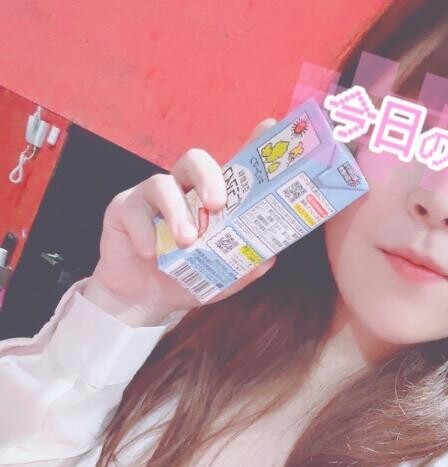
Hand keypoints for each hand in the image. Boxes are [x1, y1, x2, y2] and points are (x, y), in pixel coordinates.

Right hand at [91, 117, 278, 319]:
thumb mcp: (218, 280)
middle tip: (217, 205)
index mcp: (209, 200)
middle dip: (209, 177)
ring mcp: (151, 197)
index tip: (268, 127)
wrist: (142, 302)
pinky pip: (134, 209)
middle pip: (195, 160)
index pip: (232, 166)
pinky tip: (150, 253)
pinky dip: (145, 232)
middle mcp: (182, 189)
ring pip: (162, 183)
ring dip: (177, 214)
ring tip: (186, 242)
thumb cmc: (182, 280)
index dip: (250, 144)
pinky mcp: (124, 208)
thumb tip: (269, 257)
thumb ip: (243, 269)